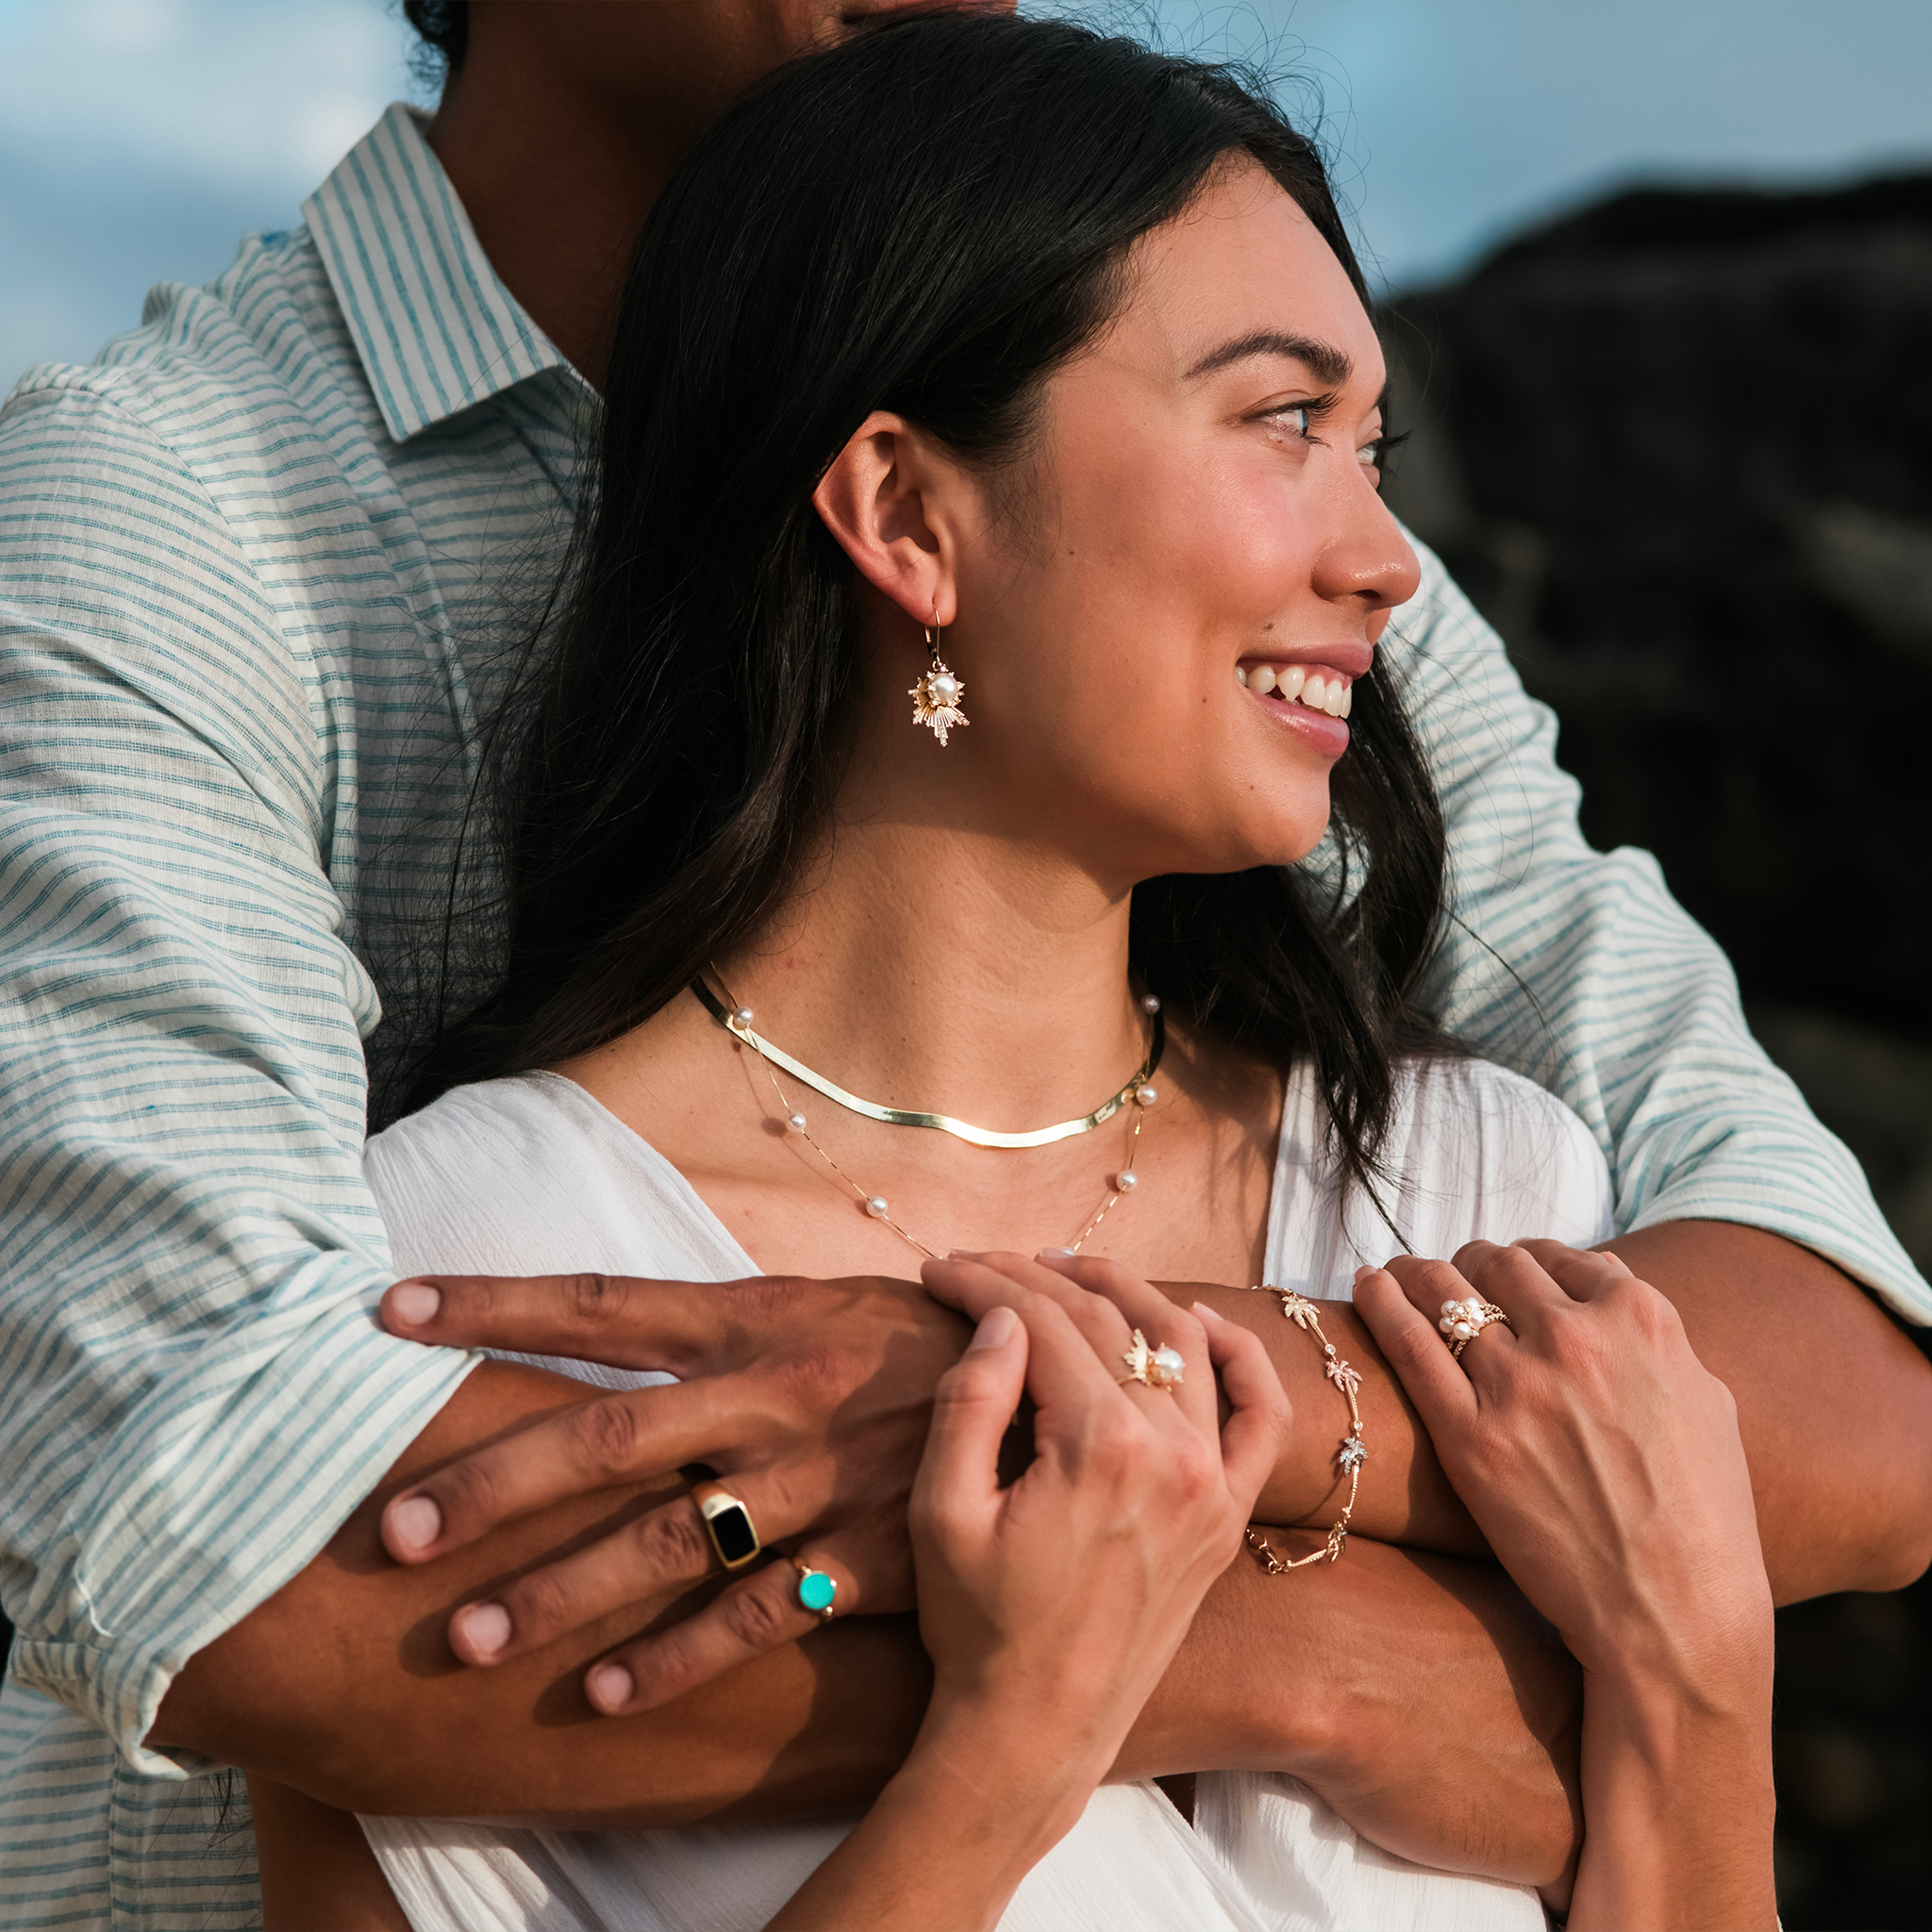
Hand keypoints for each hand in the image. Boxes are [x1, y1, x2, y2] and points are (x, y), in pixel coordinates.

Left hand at [376, 1271, 969, 1710]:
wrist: (1064, 1381)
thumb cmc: (917, 1338)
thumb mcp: (820, 1302)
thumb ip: (722, 1321)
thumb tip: (604, 1320)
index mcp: (753, 1318)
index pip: (598, 1304)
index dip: (491, 1305)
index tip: (388, 1311)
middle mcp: (771, 1393)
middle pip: (608, 1437)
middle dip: (496, 1482)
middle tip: (395, 1529)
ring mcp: (820, 1477)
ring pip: (670, 1540)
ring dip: (561, 1592)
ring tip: (470, 1638)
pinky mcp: (868, 1550)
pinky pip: (760, 1615)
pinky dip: (679, 1660)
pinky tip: (607, 1698)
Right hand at [913, 1267, 1287, 1745]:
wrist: (1037, 1730)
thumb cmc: (977, 1626)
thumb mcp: (940, 1511)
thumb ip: (971, 1401)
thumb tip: (1002, 1318)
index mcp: (1099, 1448)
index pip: (1042, 1322)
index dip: (983, 1285)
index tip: (938, 1272)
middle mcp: (1173, 1453)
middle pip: (1106, 1322)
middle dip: (1034, 1279)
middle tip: (981, 1266)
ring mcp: (1212, 1482)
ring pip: (1182, 1343)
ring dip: (1123, 1293)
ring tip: (1064, 1272)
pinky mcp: (1228, 1513)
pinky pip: (1261, 1415)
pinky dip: (1239, 1356)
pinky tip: (1199, 1322)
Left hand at [1356, 1242, 1777, 1926]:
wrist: (1675, 1613)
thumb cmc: (1704, 1520)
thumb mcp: (1707, 1405)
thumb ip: (1658, 1346)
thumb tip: (1618, 1311)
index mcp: (1642, 1318)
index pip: (1565, 1257)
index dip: (1534, 1263)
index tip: (1512, 1275)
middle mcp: (1577, 1336)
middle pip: (1500, 1265)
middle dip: (1476, 1267)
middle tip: (1457, 1280)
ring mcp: (1518, 1384)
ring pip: (1446, 1289)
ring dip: (1420, 1273)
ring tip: (1400, 1273)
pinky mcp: (1468, 1435)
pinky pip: (1408, 1342)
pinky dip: (1381, 1300)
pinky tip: (1367, 1285)